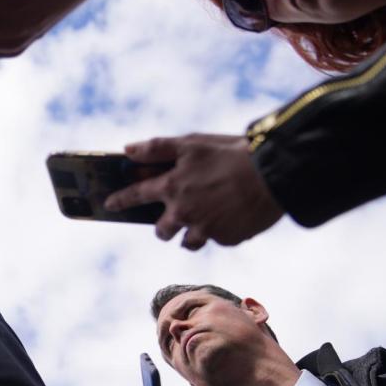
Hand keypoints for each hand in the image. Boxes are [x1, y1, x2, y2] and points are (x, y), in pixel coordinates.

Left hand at [104, 133, 283, 248]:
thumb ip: (157, 148)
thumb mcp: (192, 143)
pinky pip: (218, 239)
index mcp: (172, 187)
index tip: (109, 204)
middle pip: (162, 231)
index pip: (136, 196)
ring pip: (189, 241)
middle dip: (164, 226)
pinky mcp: (229, 238)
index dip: (121, 200)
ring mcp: (206, 229)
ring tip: (203, 219)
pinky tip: (232, 216)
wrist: (275, 173)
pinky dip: (221, 230)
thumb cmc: (231, 153)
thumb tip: (127, 150)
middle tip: (173, 217)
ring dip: (191, 233)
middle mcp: (184, 213)